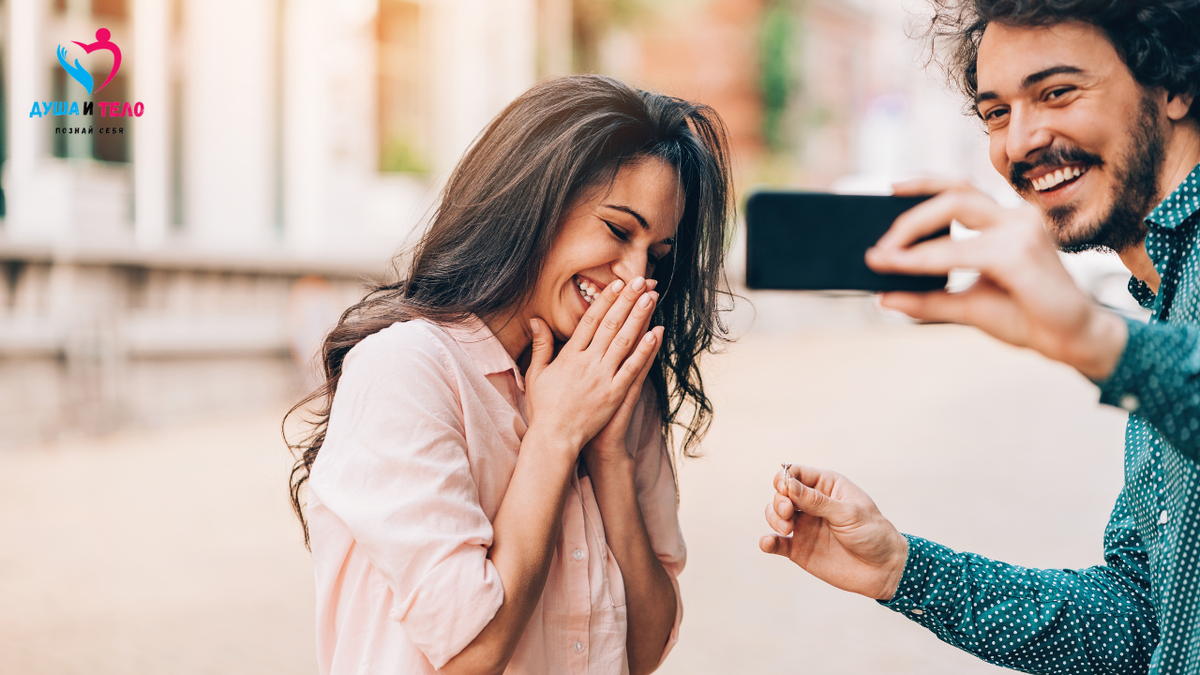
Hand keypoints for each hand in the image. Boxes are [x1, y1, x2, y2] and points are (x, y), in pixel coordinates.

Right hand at [525, 277, 661, 453]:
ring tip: (651, 298)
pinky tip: (656, 334)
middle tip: (640, 281)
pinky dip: (644, 350)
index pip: (590, 321)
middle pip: (610, 325)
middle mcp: (587, 363)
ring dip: (639, 318)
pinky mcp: (614, 394)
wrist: (555, 439)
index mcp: (569, 356)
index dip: (605, 301)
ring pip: (624, 341)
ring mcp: (602, 378)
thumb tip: (536, 320)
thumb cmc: (544, 408)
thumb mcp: (536, 374)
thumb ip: (541, 345)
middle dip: (627, 301)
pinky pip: (632, 368)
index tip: (617, 285)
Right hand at [760, 465, 907, 600]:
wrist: (884, 570)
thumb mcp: (849, 513)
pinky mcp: (799, 549)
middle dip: (779, 500)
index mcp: (826, 487)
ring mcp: (804, 526)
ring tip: (786, 529)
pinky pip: (776, 543)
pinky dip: (768, 541)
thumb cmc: (873, 534)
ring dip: (773, 517)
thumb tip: (789, 484)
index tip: (785, 489)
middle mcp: (812, 504)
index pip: (796, 473)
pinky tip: (768, 543)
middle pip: (781, 493)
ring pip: (775, 514)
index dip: (786, 479)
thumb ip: (817, 501)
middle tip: (788, 513)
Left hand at [865, 179, 1127, 381]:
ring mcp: (1022, 231)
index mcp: (1006, 223)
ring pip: (956, 209)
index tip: (888, 191)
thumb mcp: (967, 305)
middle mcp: (1016, 218)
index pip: (961, 190)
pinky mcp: (1021, 253)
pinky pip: (962, 250)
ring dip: (913, 230)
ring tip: (885, 254)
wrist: (1070, 342)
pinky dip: (927, 258)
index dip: (923, 186)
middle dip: (911, 213)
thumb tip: (883, 297)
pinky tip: (904, 266)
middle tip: (881, 241)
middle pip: (955, 192)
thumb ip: (928, 299)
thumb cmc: (1026, 317)